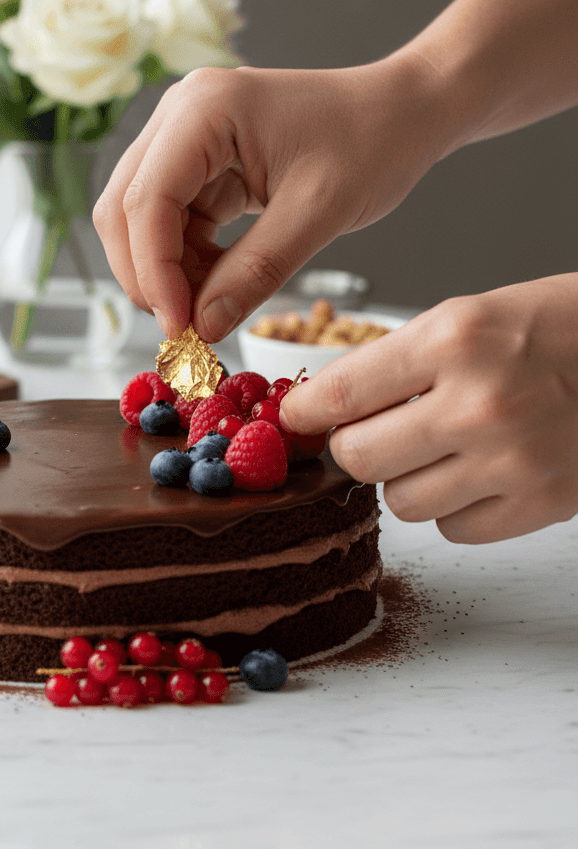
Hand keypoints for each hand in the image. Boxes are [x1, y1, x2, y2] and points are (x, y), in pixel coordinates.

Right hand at [93, 55, 455, 341]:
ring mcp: (183, 138)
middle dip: (146, 275)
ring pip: (138, 221)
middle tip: (184, 328)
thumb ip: (255, 272)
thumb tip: (202, 328)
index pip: (146, 201)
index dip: (153, 272)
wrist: (404, 111)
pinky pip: (169, 223)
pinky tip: (216, 286)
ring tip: (207, 309)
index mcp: (203, 110)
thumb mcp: (318, 213)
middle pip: (123, 210)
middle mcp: (179, 115)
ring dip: (164, 273)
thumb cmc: (374, 142)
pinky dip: (184, 263)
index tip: (179, 328)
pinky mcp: (197, 163)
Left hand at [279, 275, 577, 542]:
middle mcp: (481, 403)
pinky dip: (452, 508)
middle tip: (372, 432)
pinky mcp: (541, 505)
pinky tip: (478, 472)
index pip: (338, 394)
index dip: (304, 413)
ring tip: (440, 447)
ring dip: (405, 479)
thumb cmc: (553, 328)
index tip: (297, 419)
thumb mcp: (464, 317)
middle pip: (357, 458)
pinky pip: (452, 530)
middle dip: (353, 448)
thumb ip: (389, 364)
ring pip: (399, 502)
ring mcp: (514, 461)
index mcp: (454, 340)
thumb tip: (316, 409)